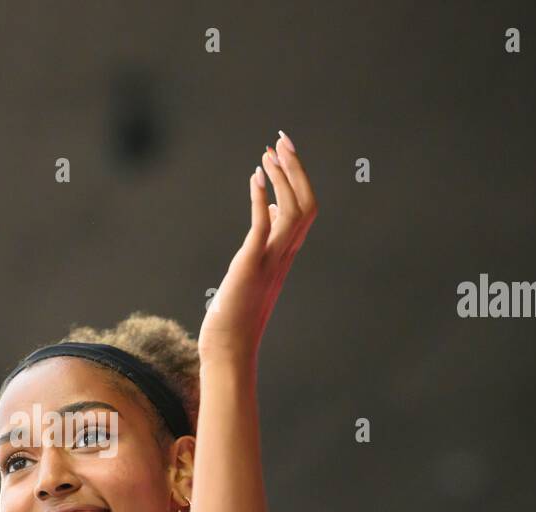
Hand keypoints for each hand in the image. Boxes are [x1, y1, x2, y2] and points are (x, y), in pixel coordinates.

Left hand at [198, 131, 317, 364]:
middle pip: (307, 204)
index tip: (283, 152)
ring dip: (283, 179)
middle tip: (281, 140)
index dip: (298, 178)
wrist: (228, 347)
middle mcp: (284, 255)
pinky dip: (263, 199)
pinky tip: (255, 178)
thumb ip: (267, 238)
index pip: (305, 208)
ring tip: (268, 154)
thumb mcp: (254, 267)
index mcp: (286, 254)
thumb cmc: (236, 312)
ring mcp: (270, 261)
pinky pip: (264, 227)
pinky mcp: (251, 265)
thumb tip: (273, 209)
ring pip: (294, 211)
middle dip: (295, 169)